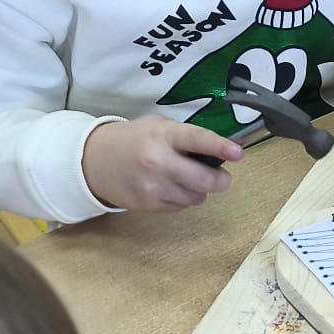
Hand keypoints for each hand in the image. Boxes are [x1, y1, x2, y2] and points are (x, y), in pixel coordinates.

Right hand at [83, 116, 240, 211]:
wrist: (95, 161)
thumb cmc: (135, 140)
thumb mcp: (159, 127)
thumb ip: (189, 136)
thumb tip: (227, 148)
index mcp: (163, 136)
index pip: (196, 140)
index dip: (219, 147)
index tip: (238, 152)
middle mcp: (158, 162)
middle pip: (205, 180)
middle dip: (221, 180)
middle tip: (221, 176)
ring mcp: (153, 187)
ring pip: (197, 197)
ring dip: (200, 190)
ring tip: (185, 178)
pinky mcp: (149, 205)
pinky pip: (181, 206)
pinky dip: (183, 198)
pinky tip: (169, 186)